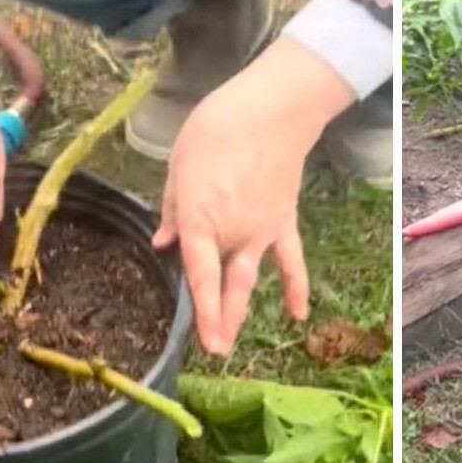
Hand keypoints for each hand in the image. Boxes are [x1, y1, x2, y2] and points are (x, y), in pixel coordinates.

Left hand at [154, 38, 352, 354]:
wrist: (270, 110)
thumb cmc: (215, 131)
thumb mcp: (178, 167)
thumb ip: (171, 210)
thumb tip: (163, 244)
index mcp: (201, 218)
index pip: (200, 272)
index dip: (201, 308)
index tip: (201, 339)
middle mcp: (233, 233)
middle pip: (223, 284)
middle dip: (217, 320)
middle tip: (212, 352)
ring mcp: (261, 231)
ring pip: (249, 280)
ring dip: (239, 313)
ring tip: (228, 346)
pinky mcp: (282, 222)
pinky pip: (290, 260)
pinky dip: (296, 287)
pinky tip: (298, 315)